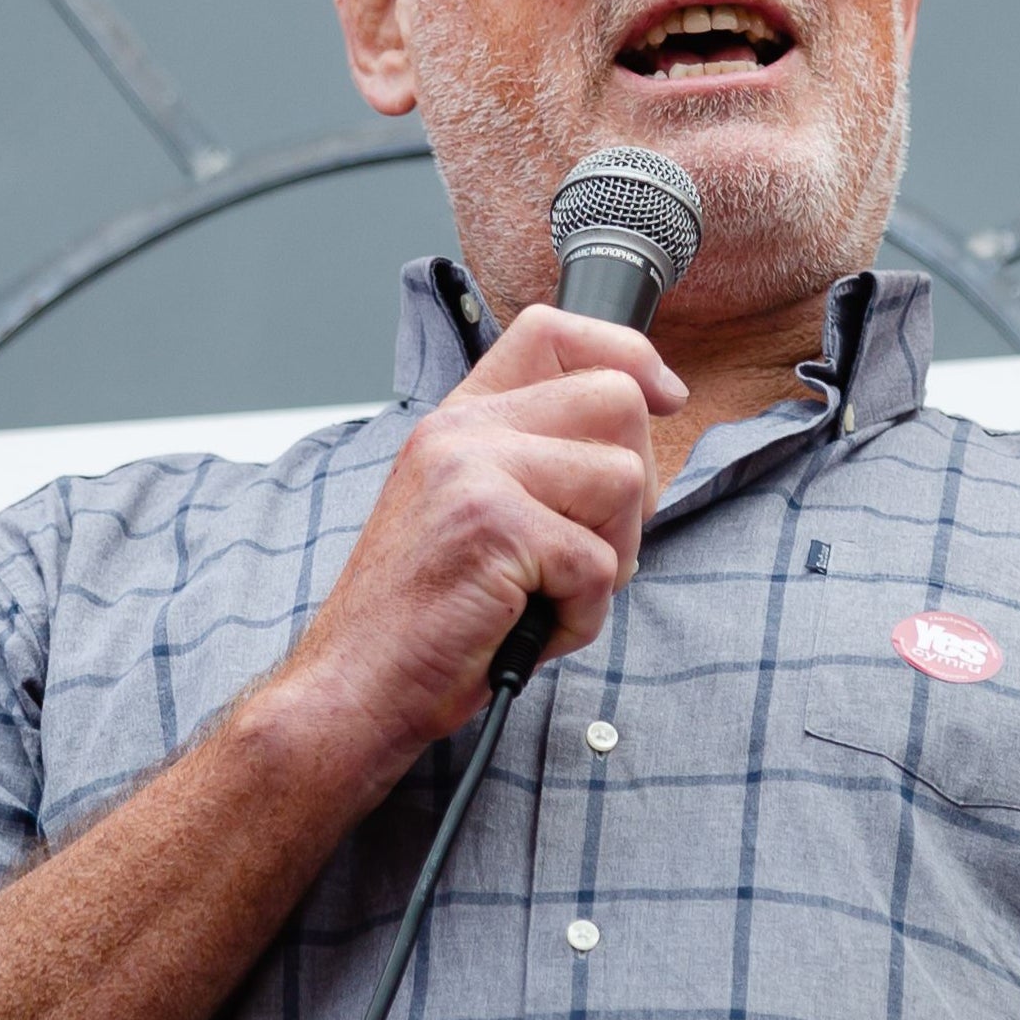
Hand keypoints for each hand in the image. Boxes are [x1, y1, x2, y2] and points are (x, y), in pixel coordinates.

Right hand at [264, 304, 686, 782]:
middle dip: (634, 490)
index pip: (554, 332)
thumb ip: (540, 461)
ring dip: (610, 559)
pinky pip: (600, 564)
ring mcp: (473, 472)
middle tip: (582, 549)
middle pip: (618, 404)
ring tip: (547, 593)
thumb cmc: (428, 617)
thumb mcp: (478, 513)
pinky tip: (529, 628)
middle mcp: (462, 432)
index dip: (629, 355)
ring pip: (623, 481)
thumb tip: (645, 422)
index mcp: (460, 421)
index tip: (664, 396)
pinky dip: (581, 617)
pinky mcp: (492, 527)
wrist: (354, 687)